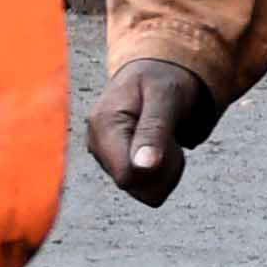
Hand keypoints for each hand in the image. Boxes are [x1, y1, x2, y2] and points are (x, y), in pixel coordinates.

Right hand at [86, 55, 219, 208]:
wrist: (155, 73)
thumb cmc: (161, 79)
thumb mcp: (165, 96)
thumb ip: (153, 130)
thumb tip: (142, 166)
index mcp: (103, 125)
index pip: (127, 175)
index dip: (157, 167)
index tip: (169, 140)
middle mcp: (97, 146)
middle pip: (139, 188)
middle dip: (165, 168)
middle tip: (169, 134)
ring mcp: (105, 159)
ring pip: (147, 193)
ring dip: (166, 170)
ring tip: (164, 137)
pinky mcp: (116, 168)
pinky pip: (149, 189)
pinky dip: (163, 172)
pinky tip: (159, 147)